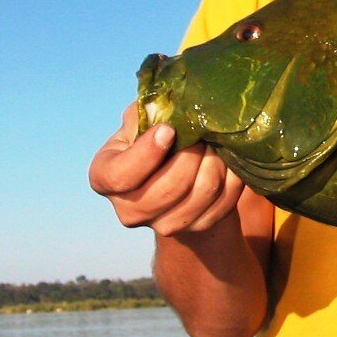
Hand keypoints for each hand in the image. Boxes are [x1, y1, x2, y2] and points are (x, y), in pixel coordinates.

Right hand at [89, 103, 244, 236]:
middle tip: (203, 133)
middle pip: (168, 189)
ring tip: (217, 143)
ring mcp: (162, 225)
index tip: (169, 130)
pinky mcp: (196, 227)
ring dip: (215, 164)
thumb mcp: (142, 119)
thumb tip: (168, 108)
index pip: (121, 176)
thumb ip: (148, 113)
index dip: (147, 153)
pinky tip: (229, 161)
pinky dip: (231, 178)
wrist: (180, 168)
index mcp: (105, 177)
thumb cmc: (155, 135)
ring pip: (200, 196)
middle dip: (192, 156)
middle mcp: (128, 210)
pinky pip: (222, 203)